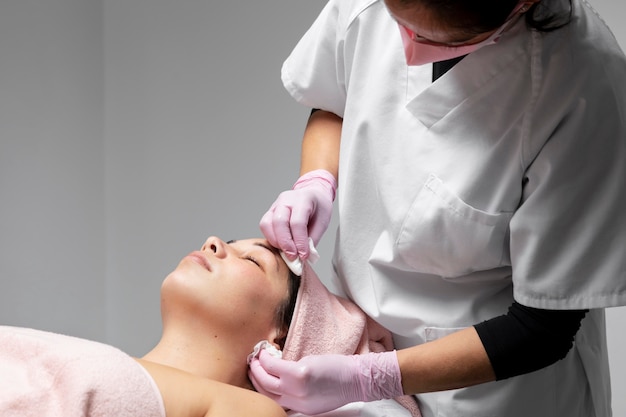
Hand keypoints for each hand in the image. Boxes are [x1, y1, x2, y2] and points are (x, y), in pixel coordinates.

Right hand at [248, 350, 402, 414]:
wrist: (358, 379)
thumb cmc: (340, 382)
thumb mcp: (317, 395)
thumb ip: (299, 392)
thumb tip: (283, 379)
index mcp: (301, 409)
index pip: (273, 402)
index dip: (261, 388)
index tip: (256, 376)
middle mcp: (297, 401)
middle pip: (266, 392)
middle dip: (255, 378)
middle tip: (250, 365)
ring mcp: (298, 388)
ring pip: (267, 381)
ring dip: (257, 368)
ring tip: (254, 358)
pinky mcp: (301, 373)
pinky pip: (275, 366)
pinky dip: (267, 359)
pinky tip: (265, 352)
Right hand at [260, 169, 335, 259]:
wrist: (313, 195)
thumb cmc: (319, 207)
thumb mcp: (322, 222)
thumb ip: (313, 239)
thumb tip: (303, 256)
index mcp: (303, 199)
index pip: (297, 222)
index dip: (300, 241)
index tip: (303, 255)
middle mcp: (286, 199)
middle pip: (279, 222)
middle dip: (285, 243)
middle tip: (293, 256)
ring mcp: (275, 205)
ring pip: (267, 224)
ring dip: (275, 241)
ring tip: (287, 251)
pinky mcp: (270, 212)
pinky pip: (264, 226)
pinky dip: (271, 238)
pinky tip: (281, 245)